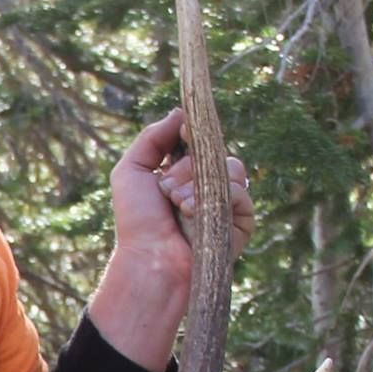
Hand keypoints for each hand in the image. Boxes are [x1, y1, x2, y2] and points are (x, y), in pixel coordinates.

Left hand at [88, 108, 254, 371]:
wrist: (151, 259)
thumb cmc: (136, 221)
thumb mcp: (130, 171)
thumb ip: (151, 137)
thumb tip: (180, 112)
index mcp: (183, 171)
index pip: (201, 139)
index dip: (193, 135)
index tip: (182, 137)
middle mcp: (207, 184)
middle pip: (216, 151)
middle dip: (188, 167)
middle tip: (167, 190)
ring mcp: (226, 202)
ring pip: (233, 168)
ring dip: (201, 184)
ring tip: (179, 206)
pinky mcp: (240, 222)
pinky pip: (242, 193)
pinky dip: (219, 199)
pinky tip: (195, 214)